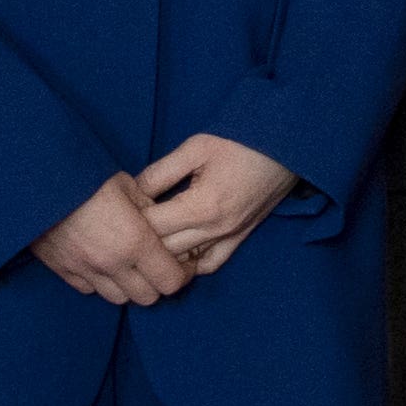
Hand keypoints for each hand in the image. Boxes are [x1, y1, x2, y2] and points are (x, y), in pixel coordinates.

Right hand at [31, 176, 185, 305]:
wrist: (39, 181)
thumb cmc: (89, 177)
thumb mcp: (129, 186)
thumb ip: (150, 210)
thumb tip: (161, 223)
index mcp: (135, 242)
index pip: (171, 281)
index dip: (181, 274)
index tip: (181, 263)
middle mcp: (112, 263)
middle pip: (147, 297)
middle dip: (157, 284)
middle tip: (157, 266)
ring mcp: (85, 270)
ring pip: (118, 298)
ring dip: (129, 286)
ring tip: (129, 266)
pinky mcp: (63, 270)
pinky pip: (89, 289)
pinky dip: (100, 282)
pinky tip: (102, 264)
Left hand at [134, 133, 296, 279]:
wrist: (287, 145)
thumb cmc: (241, 141)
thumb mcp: (195, 147)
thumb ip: (160, 172)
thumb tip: (132, 191)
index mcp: (202, 206)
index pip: (152, 226)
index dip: (129, 219)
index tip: (118, 209)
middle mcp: (216, 229)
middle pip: (163, 249)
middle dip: (139, 239)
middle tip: (123, 226)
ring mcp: (230, 237)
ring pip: (183, 262)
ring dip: (161, 255)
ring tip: (143, 242)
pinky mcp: (241, 237)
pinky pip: (211, 264)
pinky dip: (190, 265)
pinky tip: (176, 255)